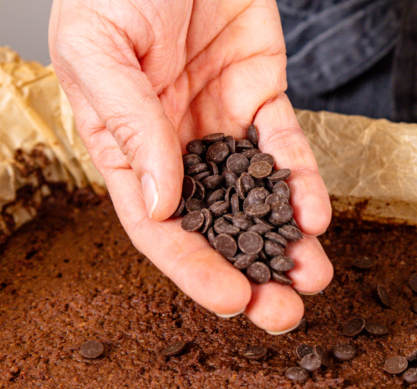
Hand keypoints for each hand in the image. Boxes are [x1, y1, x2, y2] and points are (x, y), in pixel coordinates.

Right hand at [49, 0, 332, 332]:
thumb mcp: (101, 46)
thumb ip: (131, 123)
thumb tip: (163, 206)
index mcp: (125, 146)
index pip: (158, 226)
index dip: (194, 269)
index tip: (230, 302)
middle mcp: (175, 146)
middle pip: (214, 227)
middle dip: (249, 274)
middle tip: (282, 314)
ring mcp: (220, 125)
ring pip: (257, 199)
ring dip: (285, 243)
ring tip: (312, 278)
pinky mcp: (261, 98)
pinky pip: (285, 149)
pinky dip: (302, 184)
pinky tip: (315, 215)